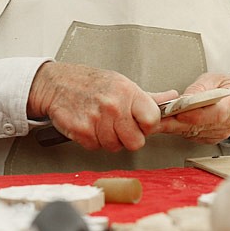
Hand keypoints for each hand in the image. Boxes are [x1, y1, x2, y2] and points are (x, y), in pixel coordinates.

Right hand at [27, 62, 164, 151]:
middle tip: (120, 126)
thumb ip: (149, 96)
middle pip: (136, 142)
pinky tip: (90, 125)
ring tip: (102, 123)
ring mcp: (96, 120)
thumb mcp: (122, 84)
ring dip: (110, 139)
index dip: (148, 126)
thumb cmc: (90, 83)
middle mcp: (113, 106)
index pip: (152, 120)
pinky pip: (97, 147)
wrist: (56, 83)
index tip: (141, 123)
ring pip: (115, 147)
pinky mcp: (82, 132)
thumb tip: (172, 98)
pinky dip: (93, 140)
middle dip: (129, 137)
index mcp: (127, 92)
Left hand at [153, 73, 229, 143]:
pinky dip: (180, 131)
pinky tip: (168, 126)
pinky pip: (194, 137)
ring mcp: (222, 132)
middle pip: (203, 126)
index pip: (218, 113)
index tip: (181, 113)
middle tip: (159, 120)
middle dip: (178, 123)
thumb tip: (185, 99)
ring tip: (159, 122)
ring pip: (196, 133)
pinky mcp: (213, 138)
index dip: (198, 115)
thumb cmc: (223, 86)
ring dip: (175, 128)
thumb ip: (199, 88)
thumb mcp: (212, 78)